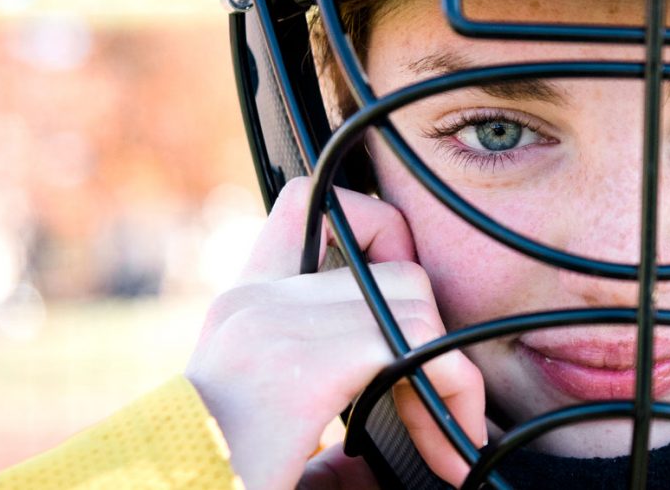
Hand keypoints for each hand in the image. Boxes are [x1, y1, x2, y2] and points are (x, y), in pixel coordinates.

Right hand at [184, 177, 485, 488]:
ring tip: (448, 435)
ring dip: (450, 371)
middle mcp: (254, 303)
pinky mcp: (302, 369)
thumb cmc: (215, 479)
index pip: (305, 208)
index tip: (409, 312)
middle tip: (439, 409)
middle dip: (435, 336)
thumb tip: (379, 453)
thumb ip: (321, 425)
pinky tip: (452, 444)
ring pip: (415, 303)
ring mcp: (274, 327)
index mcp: (243, 309)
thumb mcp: (267, 439)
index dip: (378, 232)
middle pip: (393, 270)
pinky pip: (417, 345)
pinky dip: (454, 390)